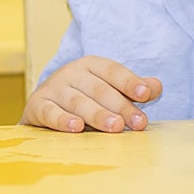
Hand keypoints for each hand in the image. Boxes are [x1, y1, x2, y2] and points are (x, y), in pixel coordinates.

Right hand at [20, 55, 162, 132]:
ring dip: (97, 115)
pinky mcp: (38, 106)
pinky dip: (62, 120)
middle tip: (136, 122)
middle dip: (120, 106)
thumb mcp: (109, 88)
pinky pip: (50, 112)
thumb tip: (156, 86)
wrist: (43, 103)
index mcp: (92, 65)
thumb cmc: (84, 95)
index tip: (146, 94)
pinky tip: (76, 128)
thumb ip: (134, 88)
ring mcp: (53, 88)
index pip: (114, 71)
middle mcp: (72, 73)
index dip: (130, 82)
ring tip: (114, 127)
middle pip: (99, 89)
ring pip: (78, 102)